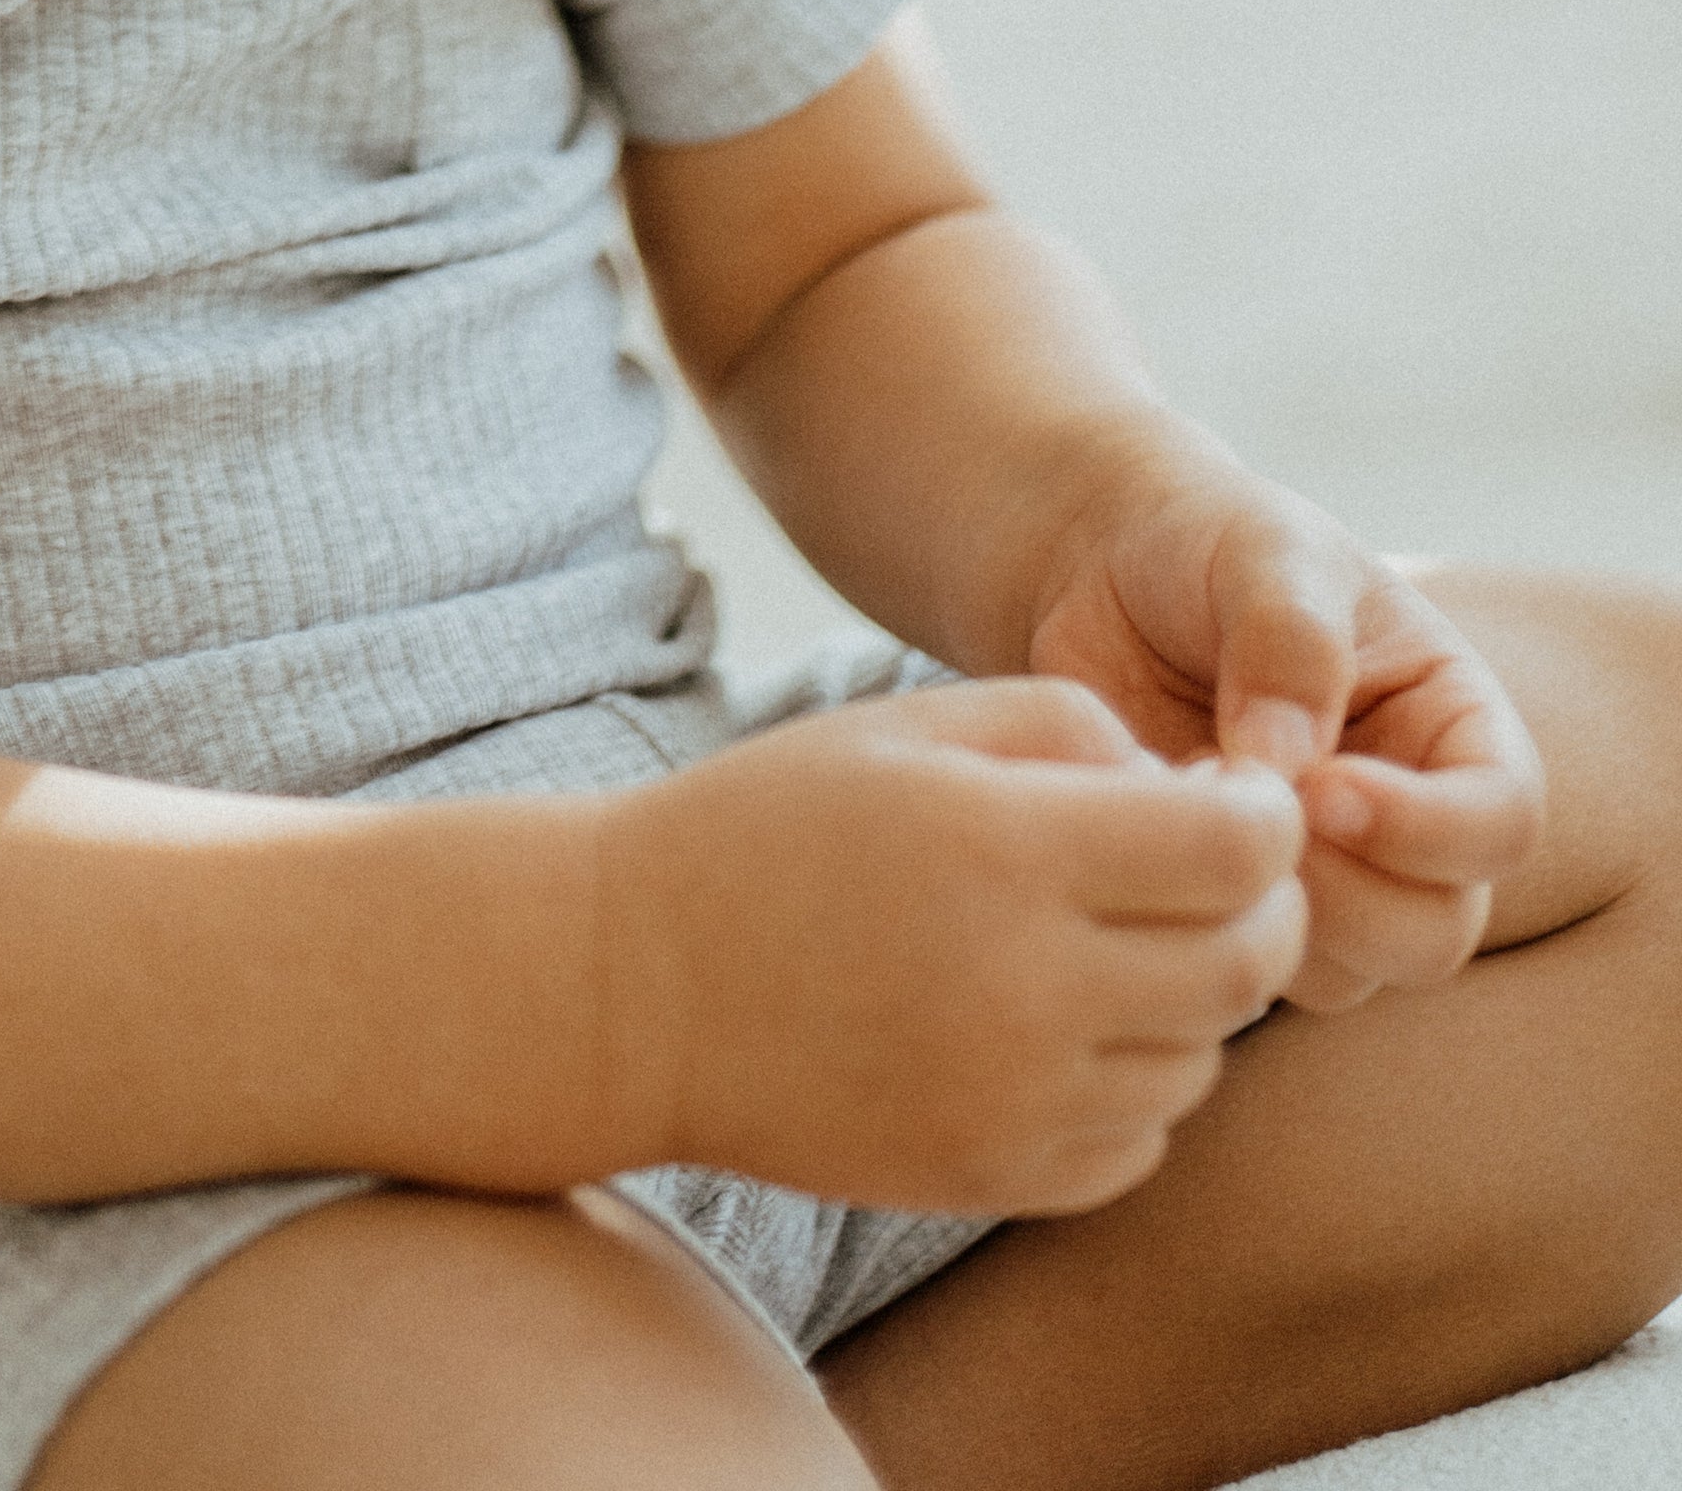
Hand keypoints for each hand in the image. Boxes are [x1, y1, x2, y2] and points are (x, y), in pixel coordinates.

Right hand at [607, 676, 1308, 1218]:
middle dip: (1260, 909)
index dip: (1266, 817)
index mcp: (1003, 851)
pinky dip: (1136, 1084)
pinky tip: (1067, 1027)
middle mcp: (1025, 989)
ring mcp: (1012, 1102)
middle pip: (1243, 965)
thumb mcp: (907, 724)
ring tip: (1116, 944)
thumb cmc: (771, 826)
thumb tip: (1189, 784)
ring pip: (1200, 1061)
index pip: (1231, 850)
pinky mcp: (993, 1180)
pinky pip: (1137, 1143)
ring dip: (1191, 998)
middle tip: (1215, 874)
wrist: (636, 986)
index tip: (1240, 797)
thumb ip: (1066, 723)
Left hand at [1019, 458, 1544, 1014]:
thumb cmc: (1212, 544)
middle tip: (1244, 807)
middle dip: (1346, 893)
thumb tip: (1286, 772)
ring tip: (1181, 794)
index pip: (1503, 820)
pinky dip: (1192, 912)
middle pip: (1436, 931)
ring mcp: (1328, 878)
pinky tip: (1141, 819)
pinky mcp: (1240, 904)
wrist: (1105, 567)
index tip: (1326, 786)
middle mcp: (1410, 824)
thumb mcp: (1269, 551)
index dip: (1430, 829)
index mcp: (1453, 727)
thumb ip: (1292, 641)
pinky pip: (1243, 964)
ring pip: (1345, 973)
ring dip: (1263, 907)